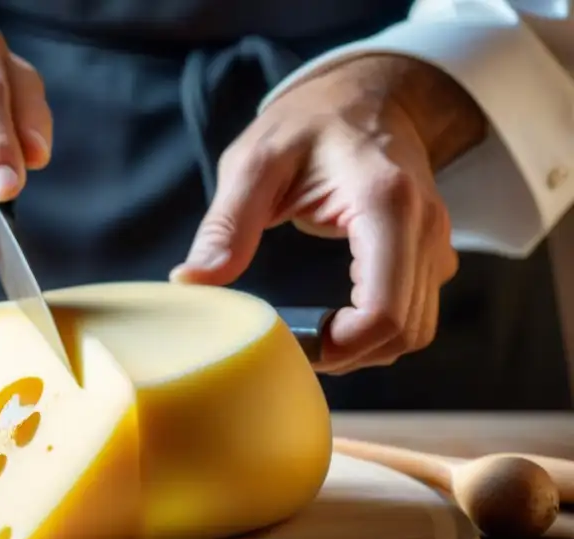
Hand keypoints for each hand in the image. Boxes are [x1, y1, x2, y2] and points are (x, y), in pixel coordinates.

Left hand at [171, 54, 486, 373]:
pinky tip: (335, 319)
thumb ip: (226, 223)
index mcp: (384, 202)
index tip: (295, 343)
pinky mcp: (431, 253)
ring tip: (311, 334)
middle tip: (294, 345)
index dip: (341, 346)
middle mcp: (424, 226)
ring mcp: (434, 241)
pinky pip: (414, 313)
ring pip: (414, 331)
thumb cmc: (308, 124)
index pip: (383, 310)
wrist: (366, 95)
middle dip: (347, 354)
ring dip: (364, 349)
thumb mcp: (254, 163)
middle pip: (402, 331)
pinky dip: (377, 331)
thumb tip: (192, 281)